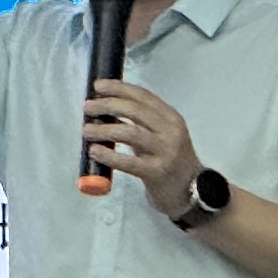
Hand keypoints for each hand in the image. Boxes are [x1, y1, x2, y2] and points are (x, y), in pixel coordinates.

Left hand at [81, 78, 201, 217]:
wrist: (189, 191)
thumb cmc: (168, 159)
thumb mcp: (160, 135)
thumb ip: (139, 121)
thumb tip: (104, 107)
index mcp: (171, 117)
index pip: (143, 96)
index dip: (119, 88)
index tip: (98, 86)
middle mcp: (170, 131)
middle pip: (135, 110)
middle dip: (107, 105)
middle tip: (87, 107)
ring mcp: (165, 152)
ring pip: (130, 133)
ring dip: (104, 129)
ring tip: (87, 130)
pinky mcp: (156, 172)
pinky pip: (128, 161)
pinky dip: (108, 155)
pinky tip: (95, 151)